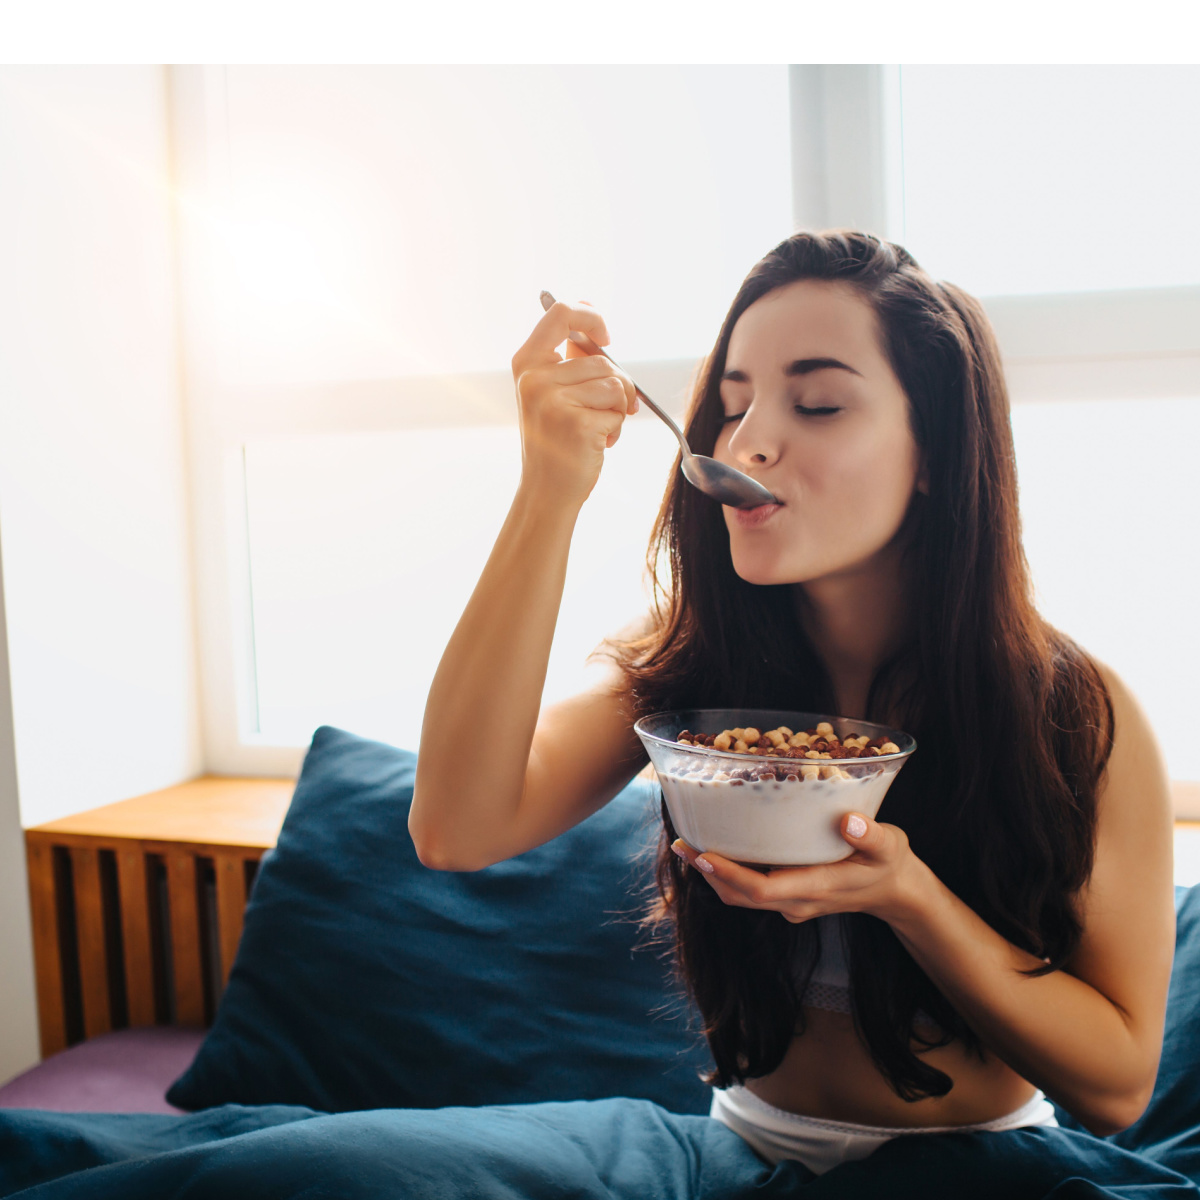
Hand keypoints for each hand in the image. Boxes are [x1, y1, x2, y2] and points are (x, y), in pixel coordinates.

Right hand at [510, 299, 638, 507]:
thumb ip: (570, 357)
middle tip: (606, 411)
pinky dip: (616, 428)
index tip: (606, 336)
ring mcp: (553, 401)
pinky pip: (618, 410)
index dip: (590, 318)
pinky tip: (596, 443)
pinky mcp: (576, 423)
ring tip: (597, 428)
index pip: (560, 314)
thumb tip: (589, 315)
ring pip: (616, 384)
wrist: (547, 490)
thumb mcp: (553, 392)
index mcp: (527, 363)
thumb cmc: (556, 440)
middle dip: (617, 386)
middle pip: (602, 359)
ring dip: (618, 409)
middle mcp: (535, 378)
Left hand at [671, 812, 924, 925]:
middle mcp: (796, 901)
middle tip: (682, 843)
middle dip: (709, 872)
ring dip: (714, 874)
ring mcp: (791, 903)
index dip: (728, 874)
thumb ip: (872, 835)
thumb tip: (850, 822)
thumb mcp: (889, 845)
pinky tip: (717, 846)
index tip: (703, 854)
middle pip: (740, 895)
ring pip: (741, 896)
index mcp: (816, 887)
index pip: (761, 889)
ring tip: (688, 844)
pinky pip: (751, 890)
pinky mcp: (788, 896)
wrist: (895, 892)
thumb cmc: (889, 863)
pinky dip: (729, 872)